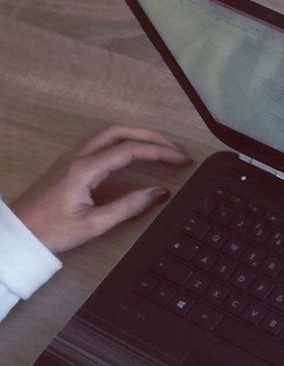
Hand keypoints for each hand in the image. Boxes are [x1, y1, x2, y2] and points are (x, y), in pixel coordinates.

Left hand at [9, 125, 192, 253]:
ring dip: (138, 136)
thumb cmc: (52, 232)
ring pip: (109, 134)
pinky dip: (124, 142)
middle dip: (152, 137)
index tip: (183, 160)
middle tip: (177, 150)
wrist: (18, 233)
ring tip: (161, 149)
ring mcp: (71, 158)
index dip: (160, 152)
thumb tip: (160, 193)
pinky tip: (136, 155)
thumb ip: (129, 207)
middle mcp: (78, 157)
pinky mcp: (69, 164)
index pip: (130, 150)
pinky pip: (100, 143)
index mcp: (84, 169)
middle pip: (120, 132)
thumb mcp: (95, 224)